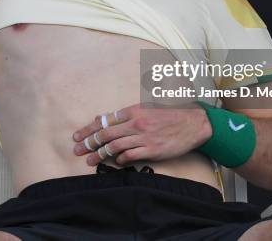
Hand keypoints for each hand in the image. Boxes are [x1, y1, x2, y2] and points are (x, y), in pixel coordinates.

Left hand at [72, 103, 211, 165]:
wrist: (193, 123)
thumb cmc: (168, 115)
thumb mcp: (145, 109)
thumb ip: (125, 114)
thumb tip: (103, 118)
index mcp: (134, 110)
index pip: (105, 120)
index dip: (89, 129)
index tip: (78, 136)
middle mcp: (137, 123)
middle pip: (106, 133)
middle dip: (89, 143)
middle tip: (78, 150)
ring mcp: (144, 137)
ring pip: (115, 146)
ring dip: (100, 154)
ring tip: (91, 160)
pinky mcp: (152, 149)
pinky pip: (130, 155)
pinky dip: (119, 159)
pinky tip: (115, 161)